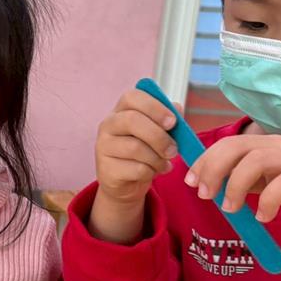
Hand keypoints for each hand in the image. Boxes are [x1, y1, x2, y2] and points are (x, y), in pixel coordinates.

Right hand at [95, 88, 179, 204]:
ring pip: (135, 147)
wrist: (127, 183)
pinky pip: (136, 169)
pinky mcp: (106, 169)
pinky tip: (152, 172)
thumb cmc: (144, 152)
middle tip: (173, 149)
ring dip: (157, 158)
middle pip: (132, 120)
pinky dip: (151, 172)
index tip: (173, 122)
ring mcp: (104, 147)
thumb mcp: (157, 132)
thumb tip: (177, 108)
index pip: (132, 97)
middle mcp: (108, 125)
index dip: (154, 107)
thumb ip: (167, 119)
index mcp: (121, 110)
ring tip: (164, 163)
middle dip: (159, 136)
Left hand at [184, 133, 280, 222]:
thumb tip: (214, 184)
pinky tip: (263, 216)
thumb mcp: (271, 180)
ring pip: (257, 160)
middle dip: (212, 169)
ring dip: (235, 186)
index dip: (204, 160)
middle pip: (236, 145)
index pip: (229, 143)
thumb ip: (247, 178)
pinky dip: (268, 201)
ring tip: (230, 208)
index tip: (190, 181)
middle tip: (205, 194)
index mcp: (268, 145)